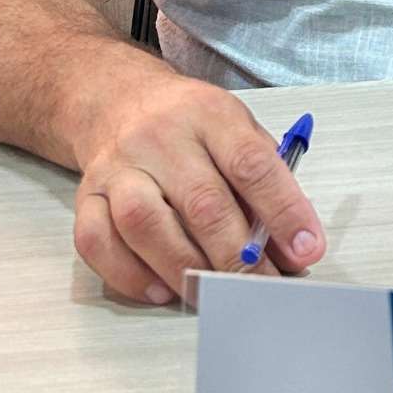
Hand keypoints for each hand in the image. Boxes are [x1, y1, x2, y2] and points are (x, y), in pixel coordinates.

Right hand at [72, 76, 325, 303]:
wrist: (117, 99)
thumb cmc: (190, 124)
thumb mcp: (238, 131)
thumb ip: (267, 184)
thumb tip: (294, 250)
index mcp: (210, 114)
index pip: (251, 164)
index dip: (283, 211)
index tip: (307, 249)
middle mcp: (160, 137)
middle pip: (201, 202)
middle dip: (238, 256)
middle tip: (263, 288)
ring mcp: (117, 167)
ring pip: (145, 223)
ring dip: (185, 269)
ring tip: (215, 293)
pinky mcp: (85, 195)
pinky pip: (96, 241)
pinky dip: (130, 274)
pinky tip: (162, 290)